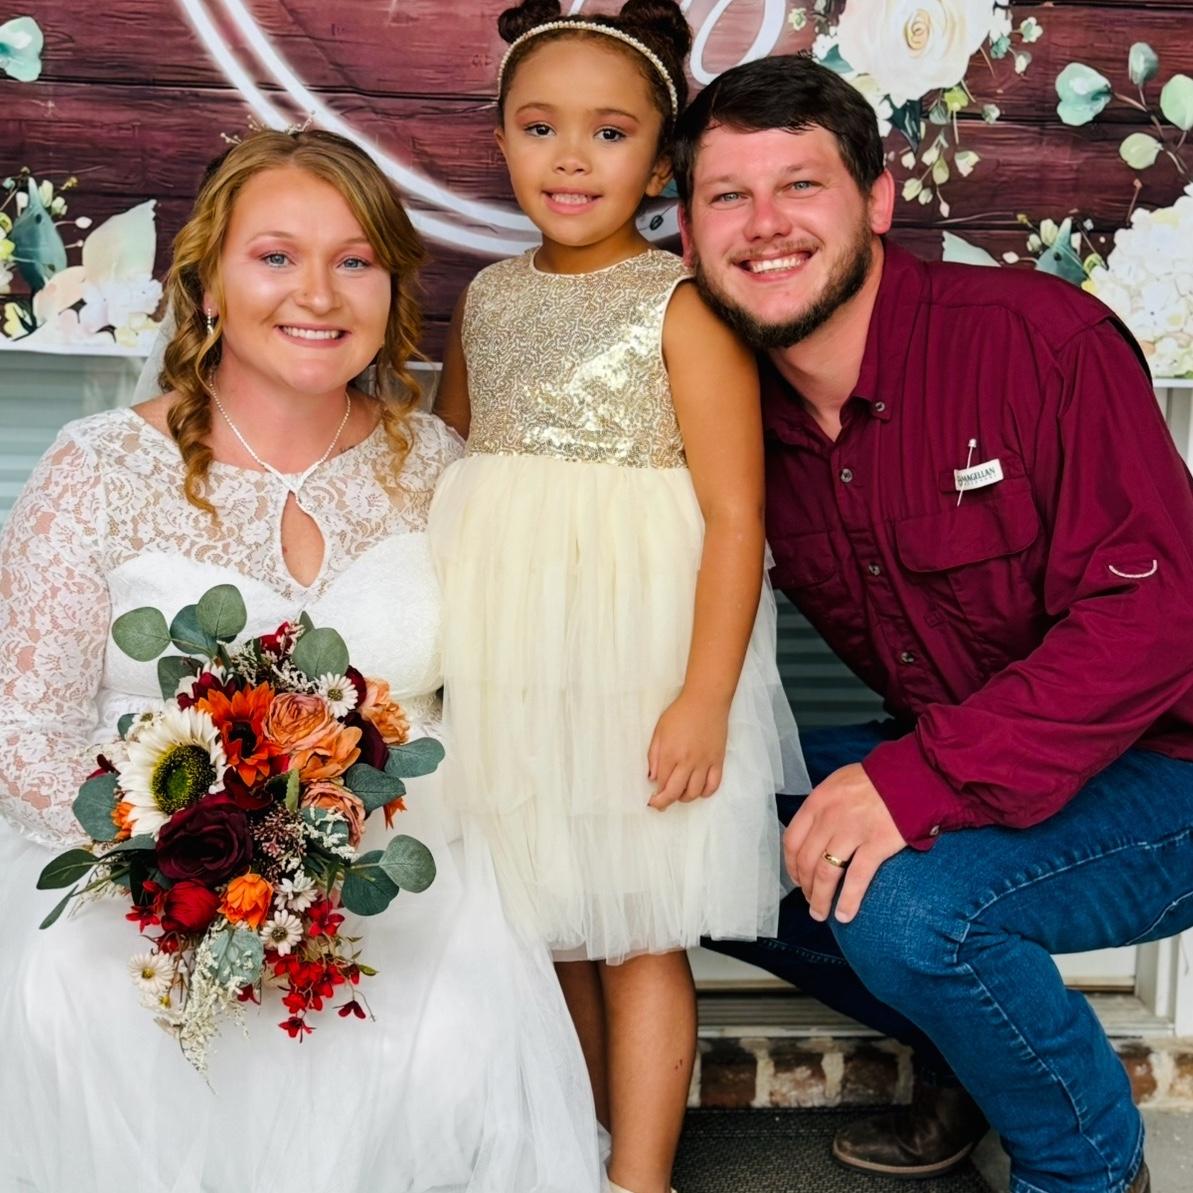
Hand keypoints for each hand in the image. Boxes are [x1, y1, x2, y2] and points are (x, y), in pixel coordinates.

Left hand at [647, 693, 728, 809]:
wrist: (706, 701)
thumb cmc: (680, 713)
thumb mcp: (659, 731)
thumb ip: (654, 756)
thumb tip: (652, 778)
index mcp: (671, 753)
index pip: (662, 783)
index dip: (656, 795)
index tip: (651, 799)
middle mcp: (688, 761)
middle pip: (676, 792)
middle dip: (665, 802)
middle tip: (660, 804)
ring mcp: (705, 762)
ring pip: (695, 792)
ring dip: (684, 798)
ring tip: (679, 793)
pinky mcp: (718, 761)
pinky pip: (713, 785)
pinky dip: (705, 793)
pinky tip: (698, 790)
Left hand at [784, 763, 906, 923]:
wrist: (914, 775)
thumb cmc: (878, 780)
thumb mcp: (840, 784)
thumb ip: (824, 806)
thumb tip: (814, 833)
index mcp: (818, 801)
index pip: (792, 840)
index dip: (791, 865)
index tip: (797, 878)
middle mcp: (830, 817)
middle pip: (806, 860)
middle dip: (805, 886)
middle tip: (810, 901)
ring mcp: (853, 831)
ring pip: (825, 873)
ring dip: (819, 898)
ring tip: (820, 914)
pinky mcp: (877, 843)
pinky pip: (857, 878)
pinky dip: (848, 900)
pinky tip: (844, 915)